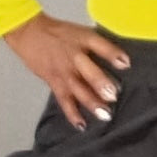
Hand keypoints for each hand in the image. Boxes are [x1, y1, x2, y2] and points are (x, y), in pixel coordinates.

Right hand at [1, 11, 130, 129]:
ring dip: (91, 102)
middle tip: (113, 96)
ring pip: (78, 88)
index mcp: (83, 39)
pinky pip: (64, 100)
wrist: (30, 33)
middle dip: (100, 83)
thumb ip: (98, 45)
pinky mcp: (54, 82)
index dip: (112, 54)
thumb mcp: (81, 31)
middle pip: (88, 70)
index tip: (126, 63)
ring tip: (105, 114)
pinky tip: (82, 125)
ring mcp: (64, 71)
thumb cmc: (59, 33)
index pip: (100, 45)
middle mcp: (74, 56)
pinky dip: (72, 114)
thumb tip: (121, 60)